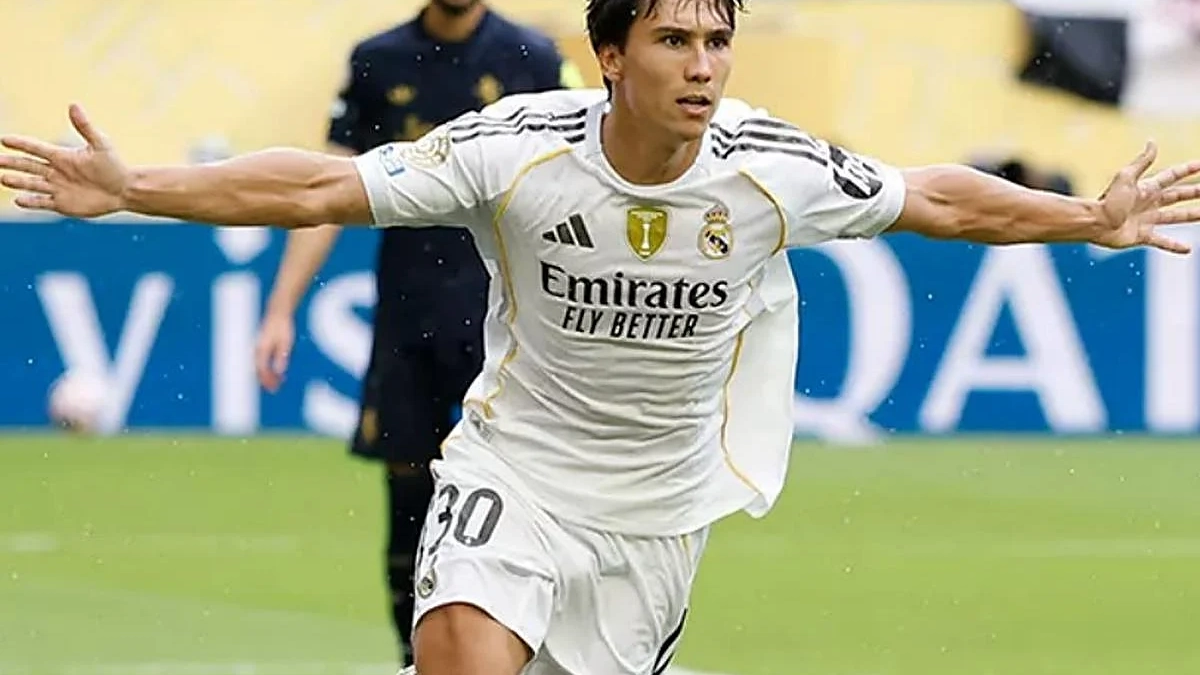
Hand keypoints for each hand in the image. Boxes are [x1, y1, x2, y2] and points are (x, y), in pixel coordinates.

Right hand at [0, 104, 127, 217]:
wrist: (125, 190)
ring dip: (18, 182)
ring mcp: (58, 188)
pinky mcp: (62, 204)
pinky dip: (31, 201)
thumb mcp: (100, 144)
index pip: (36, 148)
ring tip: (3, 178)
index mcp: (62, 156)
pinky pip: (42, 202)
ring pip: (32, 184)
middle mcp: (56, 171)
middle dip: (12, 163)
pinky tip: (18, 199)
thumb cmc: (114, 166)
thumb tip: (74, 105)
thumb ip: (85, 126)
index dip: (21, 144)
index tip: (4, 140)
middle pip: (28, 166)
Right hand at [255, 311, 295, 392]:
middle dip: (266, 381)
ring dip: (267, 376)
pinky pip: (261, 362)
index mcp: (261, 349)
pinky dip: (267, 370)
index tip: (274, 387)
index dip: (267, 380)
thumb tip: (278, 372)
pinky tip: (276, 373)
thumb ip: (281, 357)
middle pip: (258, 370)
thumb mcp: (286, 342)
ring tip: (277, 383)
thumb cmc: (283, 326)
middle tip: (275, 389)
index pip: (261, 370)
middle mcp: (257, 350)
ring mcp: (257, 348)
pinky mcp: (261, 347)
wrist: (278, 313)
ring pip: (259, 367)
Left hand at [1092, 141, 1199, 253]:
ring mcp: (1146, 220)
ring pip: (1175, 217)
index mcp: (1146, 188)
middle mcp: (1148, 203)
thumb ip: (1142, 161)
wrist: (1095, 223)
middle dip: (1194, 192)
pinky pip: (1162, 241)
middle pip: (1177, 196)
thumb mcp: (1126, 177)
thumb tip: (1152, 141)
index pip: (1171, 176)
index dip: (1186, 170)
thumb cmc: (1108, 200)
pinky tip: (1187, 249)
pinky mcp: (1142, 236)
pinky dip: (1174, 246)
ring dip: (1191, 216)